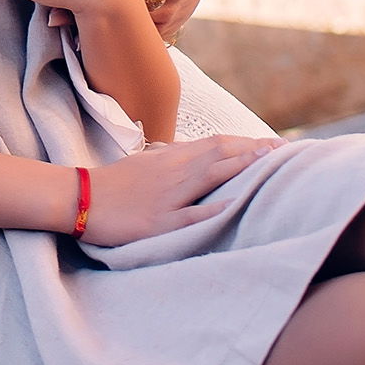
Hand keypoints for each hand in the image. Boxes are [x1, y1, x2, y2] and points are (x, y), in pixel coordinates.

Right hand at [82, 135, 279, 244]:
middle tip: (286, 149)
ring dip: (241, 167)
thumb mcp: (142, 165)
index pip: (215, 144)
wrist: (78, 198)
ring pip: (209, 176)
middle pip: (219, 154)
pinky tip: (234, 205)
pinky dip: (213, 208)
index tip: (272, 143)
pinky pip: (190, 214)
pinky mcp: (159, 221)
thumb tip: (192, 154)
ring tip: (269, 161)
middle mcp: (172, 172)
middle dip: (254, 150)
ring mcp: (167, 196)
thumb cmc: (111, 185)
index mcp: (168, 159)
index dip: (246, 142)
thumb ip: (169, 160)